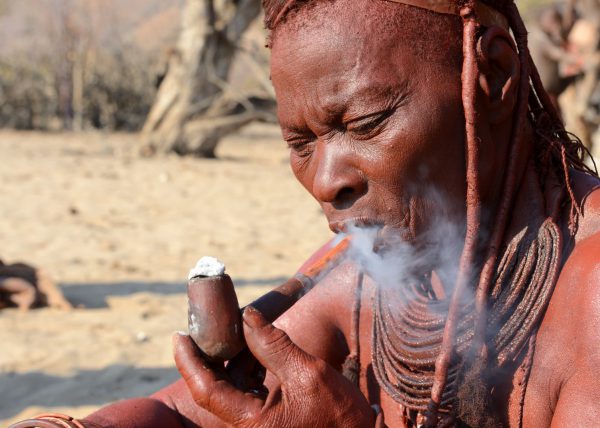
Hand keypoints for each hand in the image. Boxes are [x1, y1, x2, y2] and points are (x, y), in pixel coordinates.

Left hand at [173, 306, 374, 427]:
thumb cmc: (339, 418)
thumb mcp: (307, 374)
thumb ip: (274, 345)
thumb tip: (248, 317)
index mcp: (250, 423)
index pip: (206, 389)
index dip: (189, 361)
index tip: (179, 335)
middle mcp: (247, 427)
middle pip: (216, 386)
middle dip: (213, 354)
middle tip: (212, 325)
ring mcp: (256, 425)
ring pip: (232, 387)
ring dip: (234, 359)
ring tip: (241, 332)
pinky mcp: (267, 422)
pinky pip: (248, 392)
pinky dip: (250, 369)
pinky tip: (258, 351)